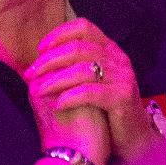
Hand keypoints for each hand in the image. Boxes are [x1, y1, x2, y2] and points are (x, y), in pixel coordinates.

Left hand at [26, 20, 150, 161]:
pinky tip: (57, 105)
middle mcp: (118, 58)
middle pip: (78, 48)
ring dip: (55, 80)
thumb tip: (40, 61)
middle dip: (49, 60)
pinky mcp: (122, 97)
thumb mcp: (94, 81)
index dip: (59, 34)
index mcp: (110, 49)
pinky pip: (90, 92)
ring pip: (82, 70)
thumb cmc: (107, 109)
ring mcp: (122, 77)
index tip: (40, 49)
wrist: (135, 136)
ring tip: (38, 91)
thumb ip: (76, 67)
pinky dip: (69, 97)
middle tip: (30, 74)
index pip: (84, 28)